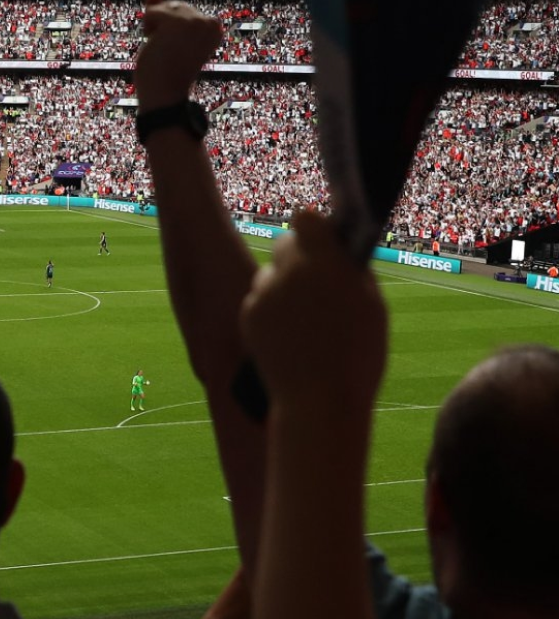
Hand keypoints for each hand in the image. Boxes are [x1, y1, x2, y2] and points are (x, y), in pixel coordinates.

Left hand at [133, 0, 223, 110]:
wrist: (164, 93)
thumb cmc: (166, 70)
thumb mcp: (168, 37)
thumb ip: (163, 12)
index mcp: (215, 27)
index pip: (183, 10)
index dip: (172, 29)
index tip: (179, 51)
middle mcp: (210, 22)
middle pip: (173, 6)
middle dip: (163, 26)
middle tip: (169, 52)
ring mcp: (195, 21)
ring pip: (162, 8)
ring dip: (155, 28)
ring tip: (164, 49)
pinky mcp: (177, 22)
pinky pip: (152, 12)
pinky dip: (148, 28)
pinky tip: (157, 45)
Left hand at [240, 210, 386, 408]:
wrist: (318, 399)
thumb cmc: (357, 355)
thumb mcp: (373, 306)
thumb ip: (351, 271)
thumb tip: (338, 250)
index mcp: (324, 263)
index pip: (305, 219)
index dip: (314, 229)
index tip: (323, 240)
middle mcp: (288, 272)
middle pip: (284, 243)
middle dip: (298, 255)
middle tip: (316, 278)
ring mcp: (263, 293)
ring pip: (270, 274)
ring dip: (283, 284)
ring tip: (306, 317)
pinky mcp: (247, 315)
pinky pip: (259, 299)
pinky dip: (271, 309)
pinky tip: (290, 333)